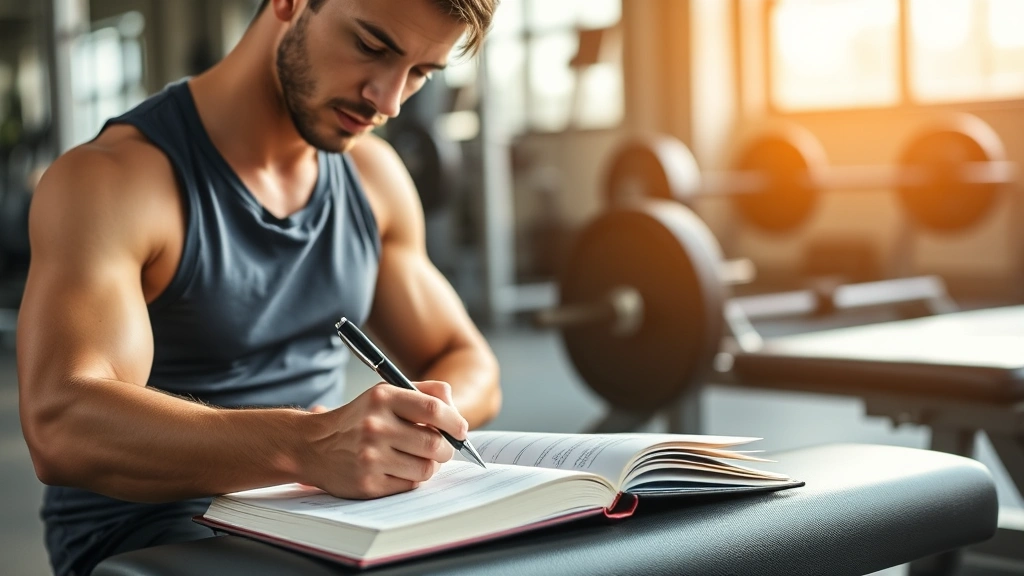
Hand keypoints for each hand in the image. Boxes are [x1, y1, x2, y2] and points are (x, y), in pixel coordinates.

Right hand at [298, 381, 467, 499]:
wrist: (313, 446)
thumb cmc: (358, 419)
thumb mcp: (384, 394)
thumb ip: (423, 392)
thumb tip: (454, 407)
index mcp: (382, 397)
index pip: (433, 409)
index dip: (454, 422)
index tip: (461, 430)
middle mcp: (375, 425)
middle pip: (434, 443)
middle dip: (446, 449)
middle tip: (443, 449)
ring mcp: (370, 456)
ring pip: (426, 468)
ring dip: (430, 465)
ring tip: (418, 458)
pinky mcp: (368, 483)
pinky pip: (409, 485)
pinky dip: (412, 478)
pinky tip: (399, 469)